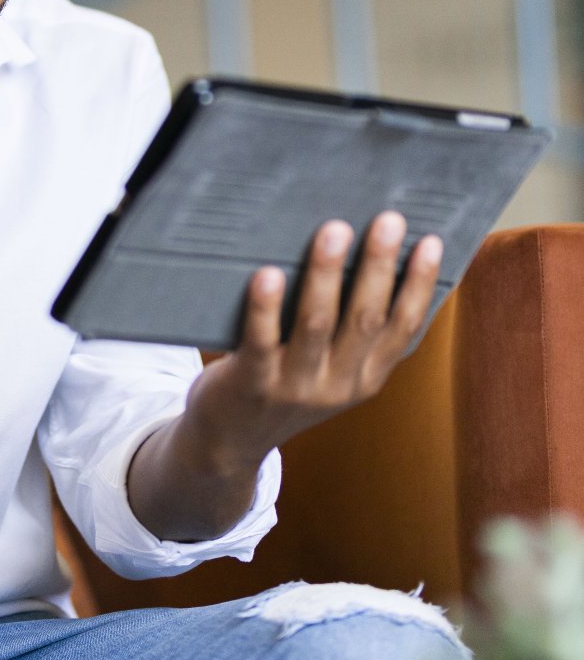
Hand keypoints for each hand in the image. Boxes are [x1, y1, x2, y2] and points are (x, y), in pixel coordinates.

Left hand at [185, 212, 442, 469]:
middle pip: (365, 319)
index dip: (420, 285)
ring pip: (316, 324)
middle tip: (389, 219)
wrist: (230, 441)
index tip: (430, 240)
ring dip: (327, 275)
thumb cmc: (286, 382)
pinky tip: (268, 273)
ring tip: (335, 230)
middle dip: (379, 266)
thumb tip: (375, 253)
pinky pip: (261, 342)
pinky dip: (266, 307)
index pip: (403, 327)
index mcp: (367, 376)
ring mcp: (295, 387)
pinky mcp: (252, 385)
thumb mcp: (333, 366)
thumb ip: (353, 327)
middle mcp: (339, 384)